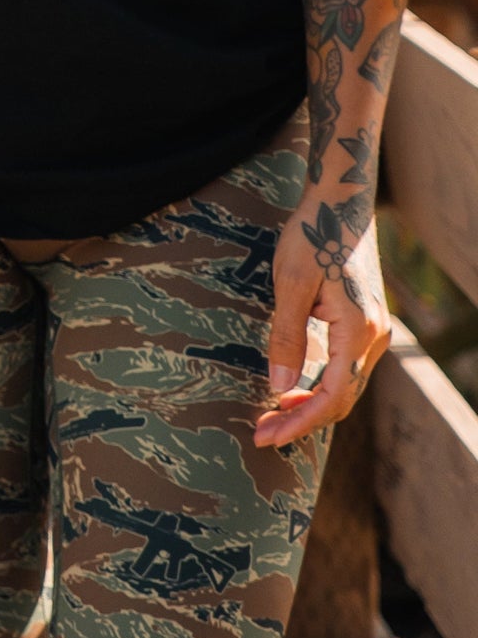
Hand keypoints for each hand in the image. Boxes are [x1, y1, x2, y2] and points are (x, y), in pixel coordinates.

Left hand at [255, 203, 389, 446]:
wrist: (338, 202)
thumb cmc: (312, 235)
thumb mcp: (291, 283)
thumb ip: (288, 336)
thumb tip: (280, 386)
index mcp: (358, 330)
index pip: (332, 396)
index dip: (300, 422)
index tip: (268, 436)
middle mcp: (374, 336)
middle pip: (341, 398)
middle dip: (302, 420)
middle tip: (263, 432)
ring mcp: (373, 331)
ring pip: (345, 387)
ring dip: (312, 405)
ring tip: (274, 415)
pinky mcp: (365, 323)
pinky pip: (346, 369)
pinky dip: (322, 386)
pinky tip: (295, 389)